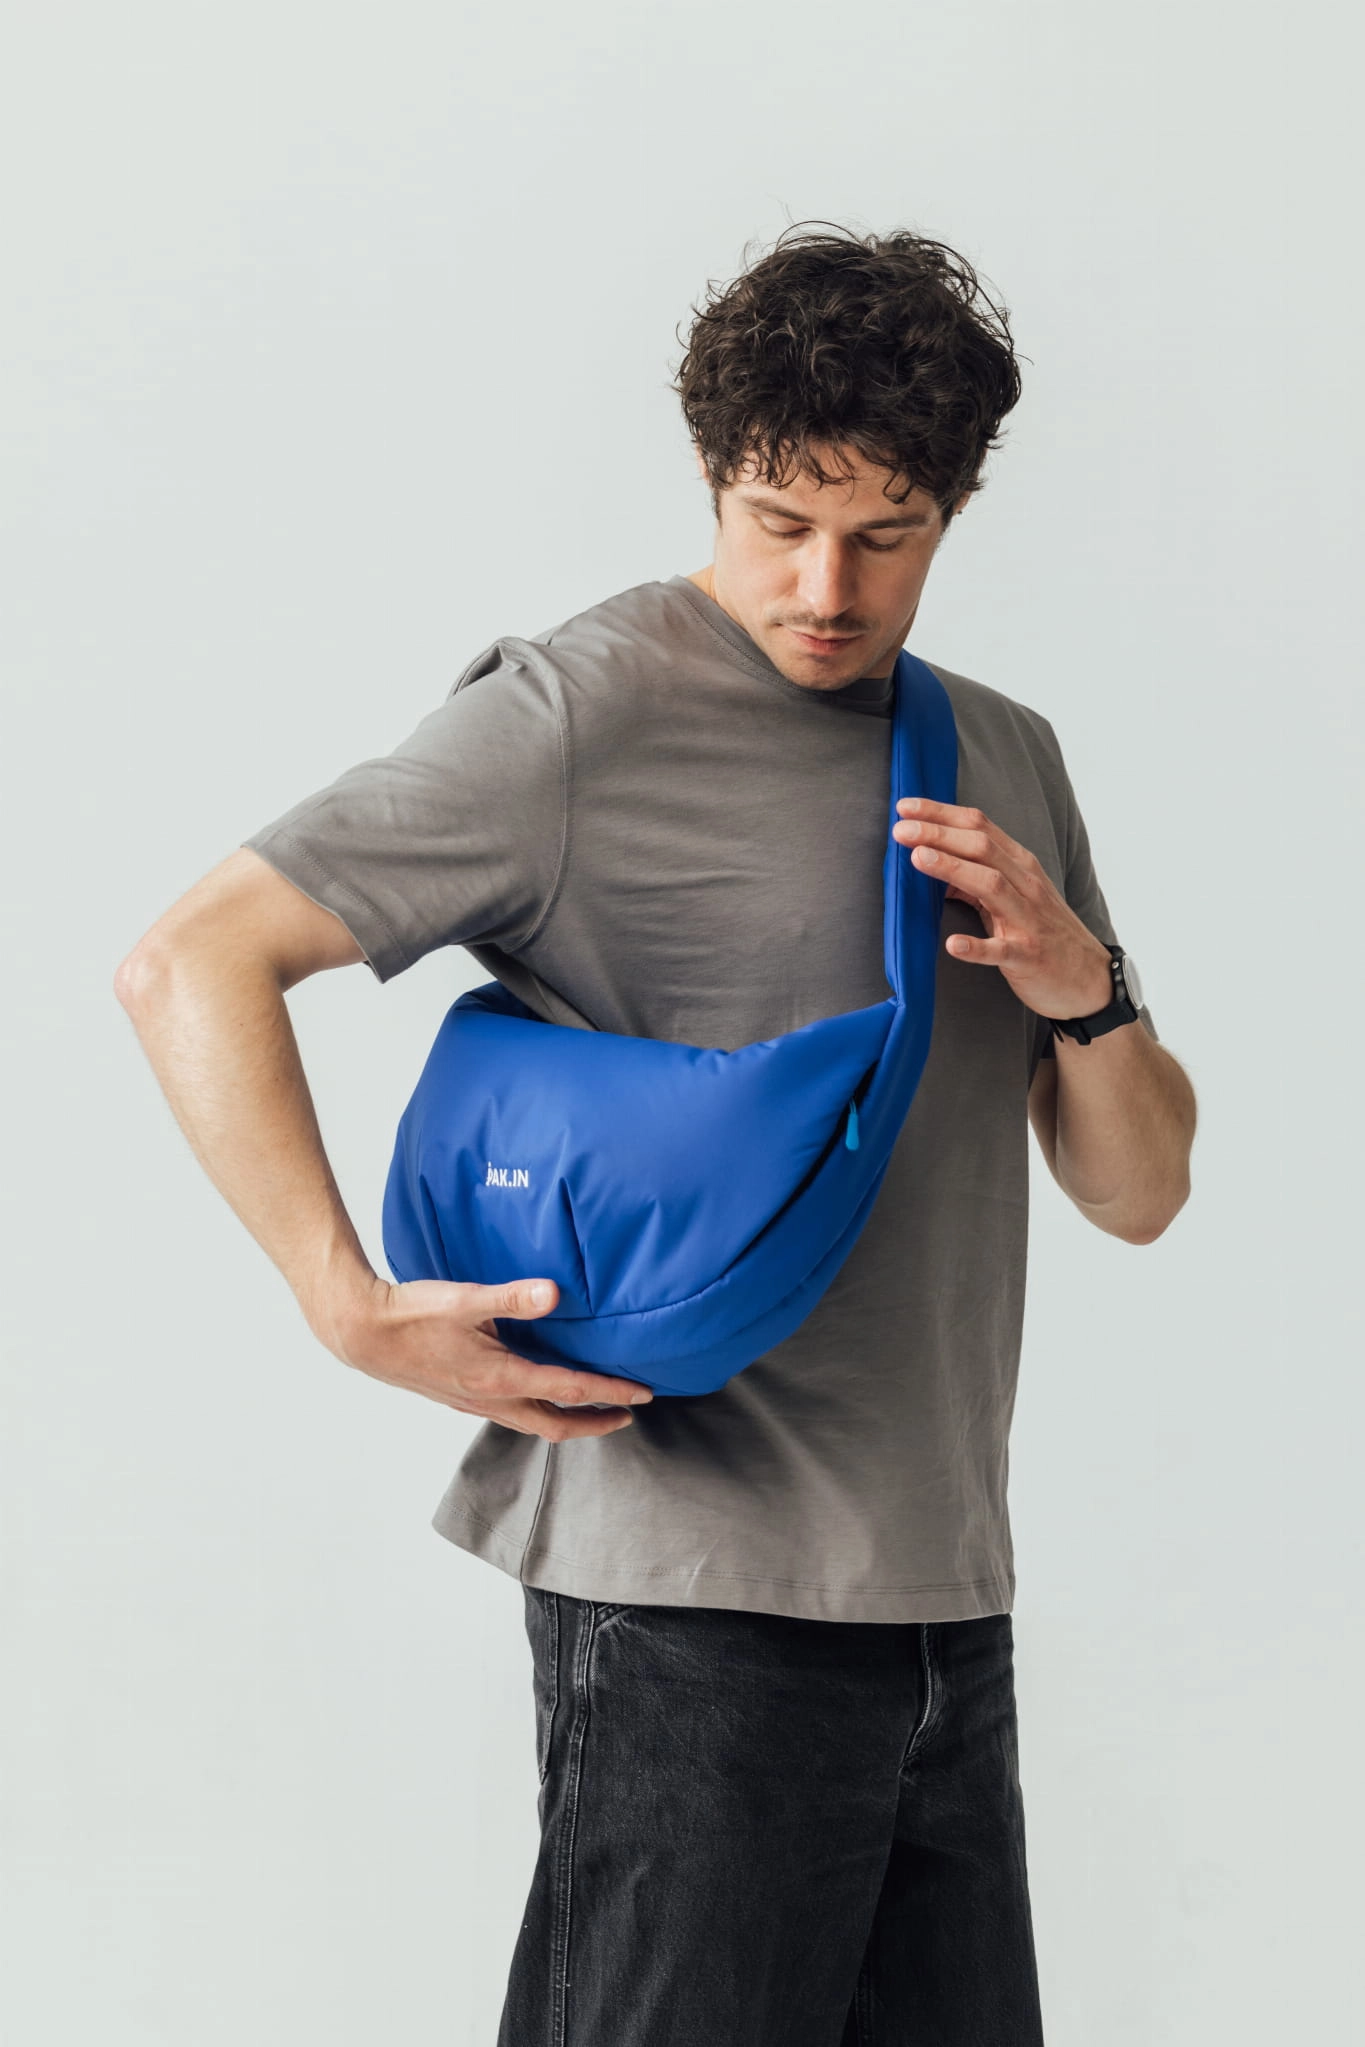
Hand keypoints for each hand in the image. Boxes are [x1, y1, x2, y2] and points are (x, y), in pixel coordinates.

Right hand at [319, 1273, 654, 1439]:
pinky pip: (512, 1414)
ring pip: (533, 1423)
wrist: (363, 1334)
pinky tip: (540, 1393)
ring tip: (593, 1409)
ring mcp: (475, 1403)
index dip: (610, 1393)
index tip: (642, 1394)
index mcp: (499, 1378)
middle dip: (596, 1423)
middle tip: (628, 1414)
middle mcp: (491, 1399)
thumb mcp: (465, 1299)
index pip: (569, 1390)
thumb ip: (513, 1297)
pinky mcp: (462, 1398)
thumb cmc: (411, 1315)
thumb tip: (555, 1293)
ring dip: (568, 1420)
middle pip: (556, 1424)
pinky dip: (539, 1410)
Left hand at [893, 798, 1113, 1020]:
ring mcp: (1028, 920)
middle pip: (982, 849)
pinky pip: (1001, 950)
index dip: (942, 814)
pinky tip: (952, 944)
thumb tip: (929, 859)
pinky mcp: (1028, 956)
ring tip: (918, 859)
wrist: (1088, 976)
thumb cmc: (1045, 930)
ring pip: (991, 886)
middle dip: (939, 835)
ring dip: (953, 870)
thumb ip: (977, 874)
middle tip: (901, 830)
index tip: (906, 807)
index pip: (980, 827)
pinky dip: (976, 947)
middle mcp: (1026, 885)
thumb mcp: (1015, 894)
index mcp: (1021, 865)